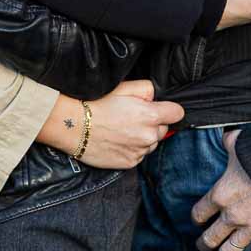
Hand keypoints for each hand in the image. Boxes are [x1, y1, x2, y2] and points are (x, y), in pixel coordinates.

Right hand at [36, 80, 183, 168]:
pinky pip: (139, 156)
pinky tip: (117, 141)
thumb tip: (156, 97)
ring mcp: (139, 151)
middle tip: (132, 118)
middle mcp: (148, 135)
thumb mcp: (124, 87)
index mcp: (150, 115)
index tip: (161, 109)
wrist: (72, 125)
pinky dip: (132, 149)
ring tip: (121, 130)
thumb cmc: (96, 103)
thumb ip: (147, 90)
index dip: (169, 109)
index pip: (177, 113)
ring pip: (151, 144)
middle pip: (163, 129)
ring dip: (142, 138)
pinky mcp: (129, 163)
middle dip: (152, 124)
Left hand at [192, 129, 250, 250]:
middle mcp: (232, 215)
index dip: (196, 218)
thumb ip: (229, 143)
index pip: (199, 213)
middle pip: (210, 237)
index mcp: (221, 193)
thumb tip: (225, 135)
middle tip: (202, 246)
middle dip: (204, 243)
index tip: (198, 220)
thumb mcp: (240, 143)